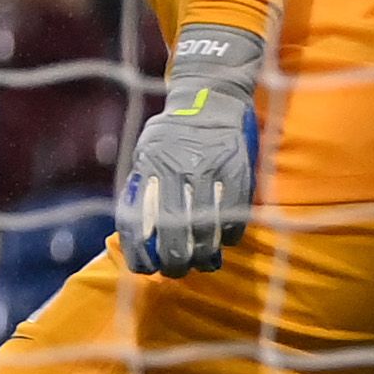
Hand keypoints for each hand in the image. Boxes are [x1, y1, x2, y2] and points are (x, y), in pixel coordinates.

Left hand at [121, 22, 263, 274]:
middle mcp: (178, 170)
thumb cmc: (171, 134)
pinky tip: (223, 243)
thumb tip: (134, 233)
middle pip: (175, 230)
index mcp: (149, 167)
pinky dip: (229, 236)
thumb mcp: (146, 153)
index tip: (144, 269)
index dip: (139, 252)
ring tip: (202, 265)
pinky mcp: (238, 173)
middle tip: (175, 272)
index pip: (137, 220)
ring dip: (204, 255)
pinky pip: (234, 214)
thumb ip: (140, 187)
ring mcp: (211, 172)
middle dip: (174, 260)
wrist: (211, 100)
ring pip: (207, 227)